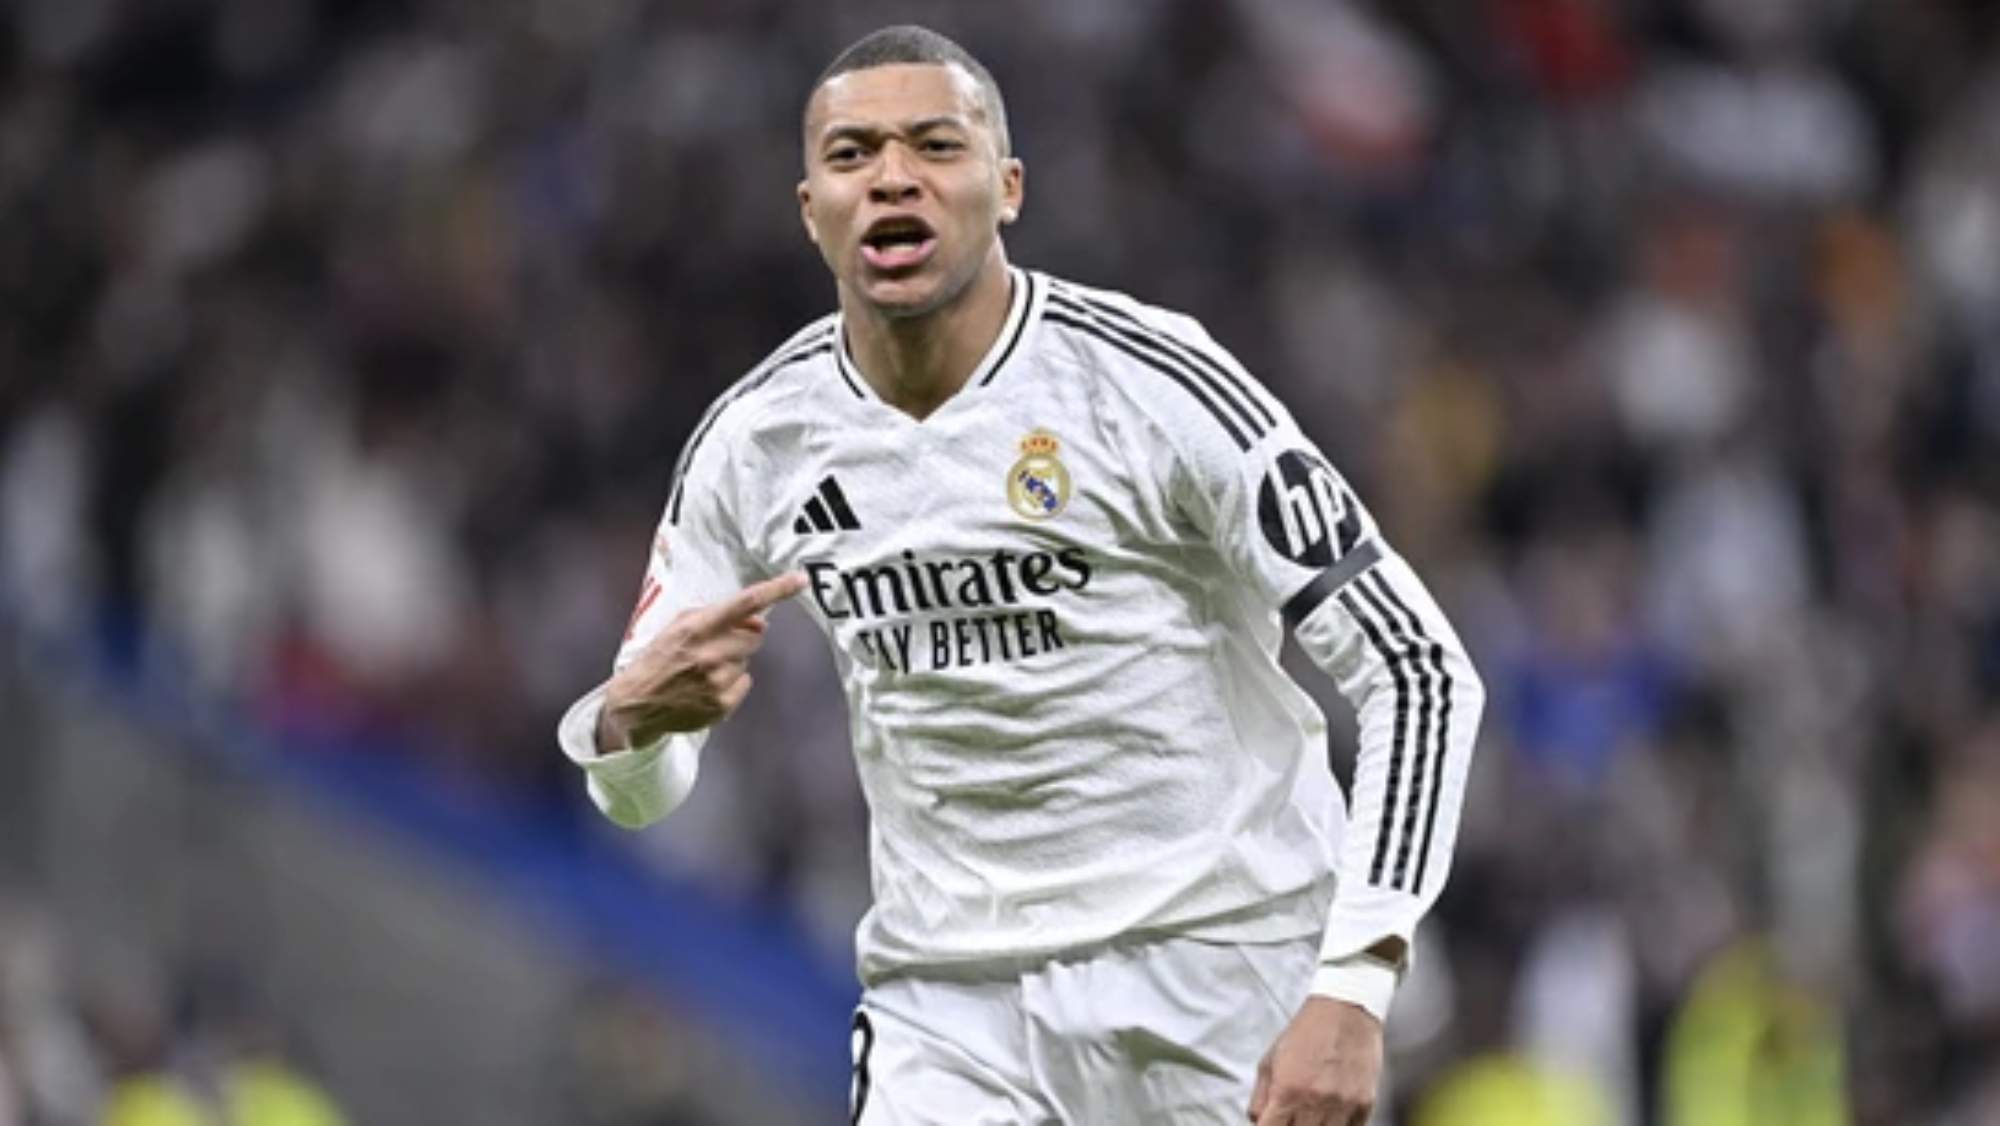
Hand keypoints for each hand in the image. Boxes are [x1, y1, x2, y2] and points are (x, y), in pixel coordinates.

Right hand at [598, 573, 806, 751]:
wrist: (637, 704)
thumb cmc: (659, 658)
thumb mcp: (678, 626)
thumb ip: (716, 616)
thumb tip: (759, 620)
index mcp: (696, 627)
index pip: (745, 603)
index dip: (776, 589)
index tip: (799, 579)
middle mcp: (710, 653)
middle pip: (756, 636)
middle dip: (744, 637)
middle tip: (718, 645)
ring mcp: (717, 681)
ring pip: (748, 660)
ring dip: (733, 660)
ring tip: (705, 668)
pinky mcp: (722, 704)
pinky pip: (745, 682)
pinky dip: (732, 682)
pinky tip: (708, 684)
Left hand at [1248, 996, 1382, 1125]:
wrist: (1345, 1010)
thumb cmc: (1306, 1034)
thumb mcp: (1270, 1061)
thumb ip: (1260, 1098)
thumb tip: (1258, 1123)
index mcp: (1287, 1091)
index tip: (1269, 1124)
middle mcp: (1315, 1101)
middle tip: (1291, 1118)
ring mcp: (1342, 1106)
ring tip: (1310, 1116)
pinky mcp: (1364, 1105)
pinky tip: (1331, 1116)